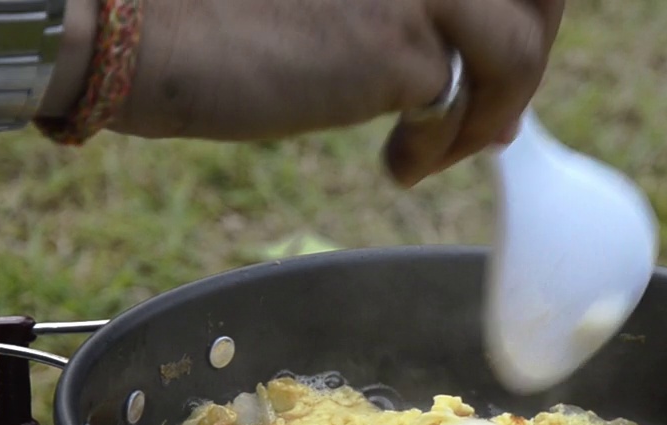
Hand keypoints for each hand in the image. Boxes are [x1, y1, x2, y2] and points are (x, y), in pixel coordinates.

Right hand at [104, 0, 564, 186]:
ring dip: (499, 107)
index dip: (523, 6)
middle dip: (531, 51)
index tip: (506, 53)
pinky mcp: (398, 41)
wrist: (135, 30)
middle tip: (491, 113)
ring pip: (524, 42)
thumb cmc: (209, 8)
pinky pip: (469, 104)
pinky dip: (442, 148)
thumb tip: (474, 72)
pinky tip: (395, 165)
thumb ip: (402, 5)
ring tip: (443, 147)